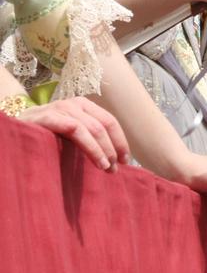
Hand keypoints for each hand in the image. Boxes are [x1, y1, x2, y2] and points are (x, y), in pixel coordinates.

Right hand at [14, 97, 128, 168]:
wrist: (14, 129)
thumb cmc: (45, 135)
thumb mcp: (71, 134)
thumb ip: (89, 138)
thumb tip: (116, 159)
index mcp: (83, 105)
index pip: (110, 121)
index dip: (121, 141)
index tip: (126, 160)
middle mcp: (74, 103)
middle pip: (105, 125)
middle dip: (114, 148)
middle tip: (117, 169)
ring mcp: (61, 108)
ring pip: (94, 128)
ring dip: (104, 151)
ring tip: (108, 168)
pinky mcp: (49, 116)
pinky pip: (77, 130)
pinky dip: (91, 147)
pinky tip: (98, 161)